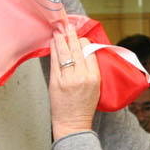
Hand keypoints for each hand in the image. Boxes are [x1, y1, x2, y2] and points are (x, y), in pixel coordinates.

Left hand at [49, 24, 100, 138]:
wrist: (73, 123)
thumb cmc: (85, 107)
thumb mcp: (96, 88)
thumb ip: (91, 70)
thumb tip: (83, 53)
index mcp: (95, 77)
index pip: (90, 52)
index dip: (84, 42)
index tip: (79, 38)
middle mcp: (82, 76)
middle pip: (77, 49)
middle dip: (72, 35)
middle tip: (68, 25)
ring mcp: (67, 79)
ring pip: (64, 53)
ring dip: (61, 39)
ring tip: (58, 30)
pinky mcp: (55, 82)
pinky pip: (54, 61)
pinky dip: (53, 50)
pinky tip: (52, 42)